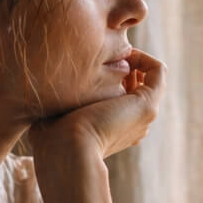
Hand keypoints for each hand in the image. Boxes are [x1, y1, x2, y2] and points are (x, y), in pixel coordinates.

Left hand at [28, 48, 165, 163]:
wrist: (67, 150)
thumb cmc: (52, 140)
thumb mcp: (54, 117)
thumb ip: (58, 104)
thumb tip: (44, 91)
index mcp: (114, 130)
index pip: (120, 98)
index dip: (108, 77)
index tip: (87, 66)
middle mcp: (132, 124)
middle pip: (135, 86)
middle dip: (120, 68)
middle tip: (100, 57)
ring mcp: (142, 115)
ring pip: (147, 77)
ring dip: (132, 59)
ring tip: (111, 52)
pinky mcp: (147, 104)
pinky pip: (157, 71)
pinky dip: (143, 56)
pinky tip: (122, 52)